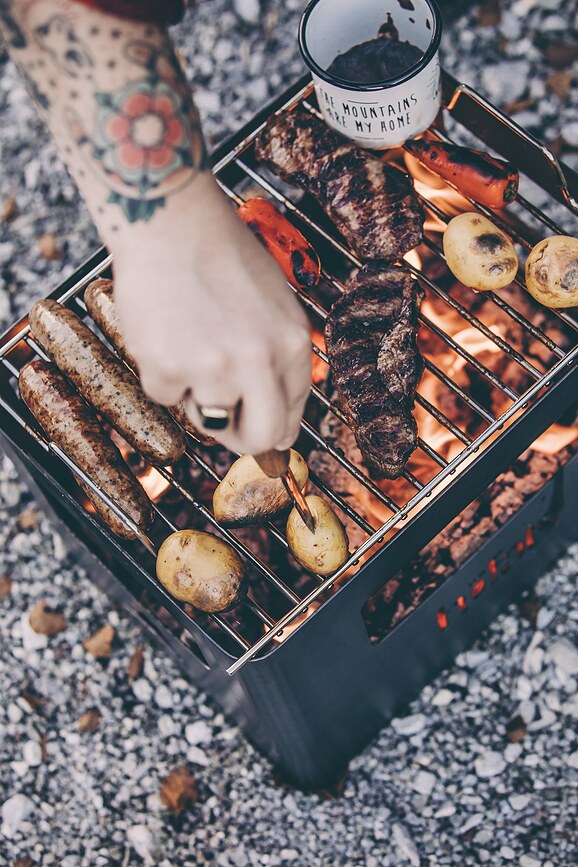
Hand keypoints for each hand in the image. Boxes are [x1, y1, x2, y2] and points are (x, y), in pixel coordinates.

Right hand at [111, 174, 311, 454]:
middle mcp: (260, 361)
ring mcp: (214, 368)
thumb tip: (280, 433)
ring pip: (206, 419)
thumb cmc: (220, 254)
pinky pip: (165, 397)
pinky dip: (160, 373)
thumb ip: (279, 361)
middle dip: (240, 438)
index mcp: (293, 344)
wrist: (170, 220)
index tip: (255, 429)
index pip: (291, 415)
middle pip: (259, 439)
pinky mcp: (168, 369)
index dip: (271, 426)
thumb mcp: (275, 304)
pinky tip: (163, 332)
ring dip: (194, 395)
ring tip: (187, 344)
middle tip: (221, 421)